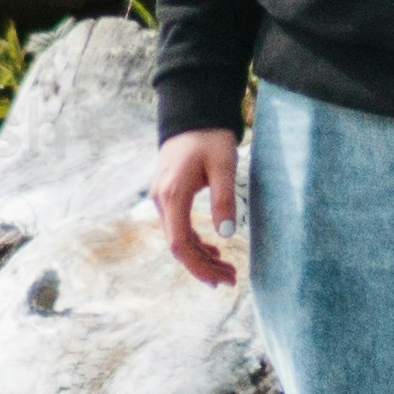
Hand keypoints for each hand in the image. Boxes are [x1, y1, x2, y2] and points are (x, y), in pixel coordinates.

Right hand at [149, 125, 246, 286]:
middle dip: (203, 267)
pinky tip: (214, 250)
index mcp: (173, 195)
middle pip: (179, 247)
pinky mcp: (169, 196)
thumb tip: (226, 234)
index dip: (199, 266)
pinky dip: (195, 243)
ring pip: (178, 239)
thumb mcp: (224, 165)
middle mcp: (162, 200)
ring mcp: (163, 199)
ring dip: (200, 257)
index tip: (222, 278)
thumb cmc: (210, 137)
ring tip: (227, 270)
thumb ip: (224, 199)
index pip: (180, 244)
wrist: (193, 114)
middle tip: (231, 279)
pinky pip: (179, 228)